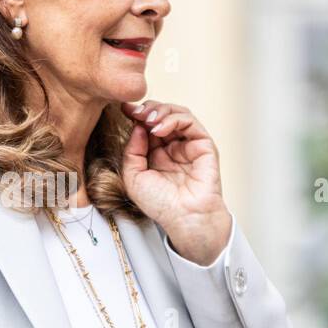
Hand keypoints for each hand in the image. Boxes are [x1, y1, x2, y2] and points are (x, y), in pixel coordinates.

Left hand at [119, 100, 229, 265]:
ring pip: (177, 113)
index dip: (136, 114)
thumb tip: (137, 125)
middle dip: (147, 109)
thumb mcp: (133, 176)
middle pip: (162, 114)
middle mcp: (173, 146)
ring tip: (147, 120)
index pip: (147, 125)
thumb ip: (131, 150)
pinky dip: (173, 119)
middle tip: (135, 112)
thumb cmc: (160, 204)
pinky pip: (190, 122)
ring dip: (160, 111)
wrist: (183, 218)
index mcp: (156, 153)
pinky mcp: (204, 145)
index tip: (123, 109)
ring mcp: (189, 144)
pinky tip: (159, 129)